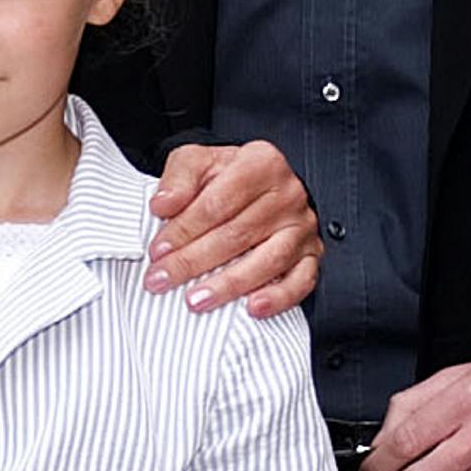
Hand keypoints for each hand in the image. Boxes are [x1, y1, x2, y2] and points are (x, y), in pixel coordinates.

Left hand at [144, 141, 323, 317]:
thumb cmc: (227, 177)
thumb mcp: (198, 162)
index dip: (184, 229)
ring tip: (197, 300)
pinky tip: (253, 308)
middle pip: (237, 234)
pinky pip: (302, 280)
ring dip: (229, 285)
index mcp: (261, 163)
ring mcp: (302, 227)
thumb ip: (178, 178)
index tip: (158, 250)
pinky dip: (278, 298)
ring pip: (268, 261)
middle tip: (162, 280)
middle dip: (194, 262)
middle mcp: (287, 194)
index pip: (217, 202)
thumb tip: (163, 205)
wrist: (260, 185)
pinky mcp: (312, 254)